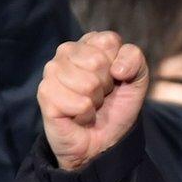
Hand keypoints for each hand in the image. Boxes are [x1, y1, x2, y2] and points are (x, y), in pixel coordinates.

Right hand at [38, 31, 148, 170]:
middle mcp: (66, 52)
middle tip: (101, 94)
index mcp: (89, 44)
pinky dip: (85, 114)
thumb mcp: (137, 80)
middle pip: (97, 61)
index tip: (115, 78)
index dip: (119, 65)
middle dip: (106, 84)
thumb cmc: (117, 106)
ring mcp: (52, 72)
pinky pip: (78, 103)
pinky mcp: (44, 93)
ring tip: (89, 104)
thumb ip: (135, 59)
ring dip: (94, 100)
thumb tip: (117, 68)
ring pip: (87, 83)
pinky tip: (78, 115)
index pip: (108, 41)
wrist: (104, 140)